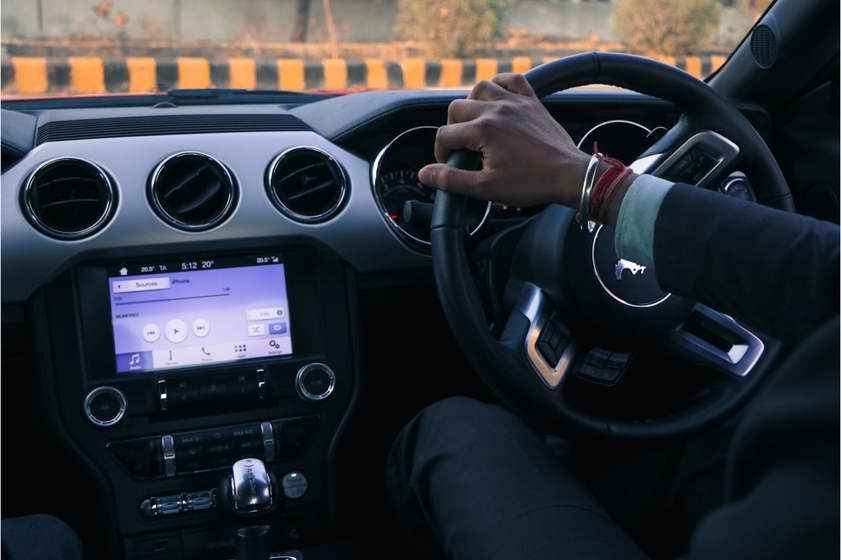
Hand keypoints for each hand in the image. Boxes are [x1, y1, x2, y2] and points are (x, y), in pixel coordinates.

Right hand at [418, 73, 590, 207]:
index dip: (440, 153)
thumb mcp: (486, 188)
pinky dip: (500, 84)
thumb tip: (425, 173)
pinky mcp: (532, 102)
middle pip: (457, 108)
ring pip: (481, 88)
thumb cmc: (531, 183)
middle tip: (459, 148)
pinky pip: (512, 79)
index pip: (445, 134)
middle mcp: (497, 109)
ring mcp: (516, 102)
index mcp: (483, 130)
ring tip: (474, 123)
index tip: (447, 165)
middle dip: (451, 128)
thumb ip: (452, 179)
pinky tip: (496, 97)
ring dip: (471, 103)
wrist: (569, 175)